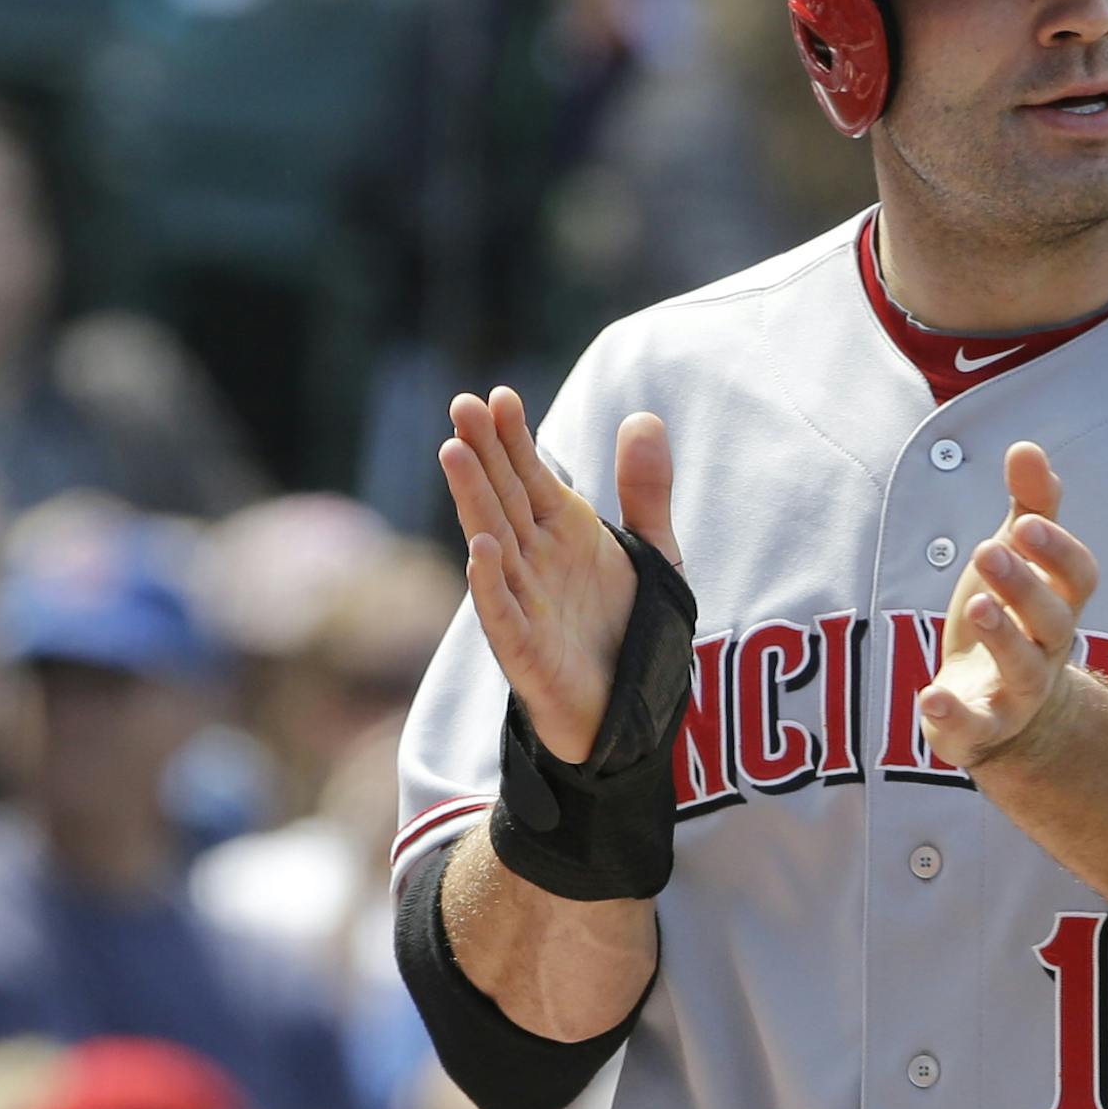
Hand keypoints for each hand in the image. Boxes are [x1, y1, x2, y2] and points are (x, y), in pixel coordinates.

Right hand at [440, 386, 680, 764]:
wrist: (628, 713)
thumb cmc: (628, 629)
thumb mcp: (653, 553)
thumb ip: (648, 491)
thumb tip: (643, 416)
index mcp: (562, 531)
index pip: (531, 473)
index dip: (515, 436)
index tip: (501, 395)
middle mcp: (534, 559)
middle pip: (503, 497)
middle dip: (483, 452)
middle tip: (463, 404)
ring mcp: (525, 602)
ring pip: (492, 543)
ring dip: (472, 500)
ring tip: (454, 453)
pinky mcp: (526, 650)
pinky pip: (503, 613)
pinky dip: (490, 583)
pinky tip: (481, 548)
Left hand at [919, 442, 1098, 769]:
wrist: (1005, 714)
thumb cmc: (1012, 619)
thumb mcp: (1017, 560)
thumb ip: (1027, 507)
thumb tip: (1027, 448)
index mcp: (1058, 605)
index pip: (1079, 578)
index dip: (1058, 552)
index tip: (1027, 522)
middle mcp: (1047, 651)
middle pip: (1053, 622)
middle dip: (1025, 586)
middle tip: (990, 549)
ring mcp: (1016, 695)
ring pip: (1023, 671)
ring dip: (1002, 638)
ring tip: (977, 605)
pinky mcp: (979, 729)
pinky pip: (974, 728)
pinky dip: (954, 715)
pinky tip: (929, 694)